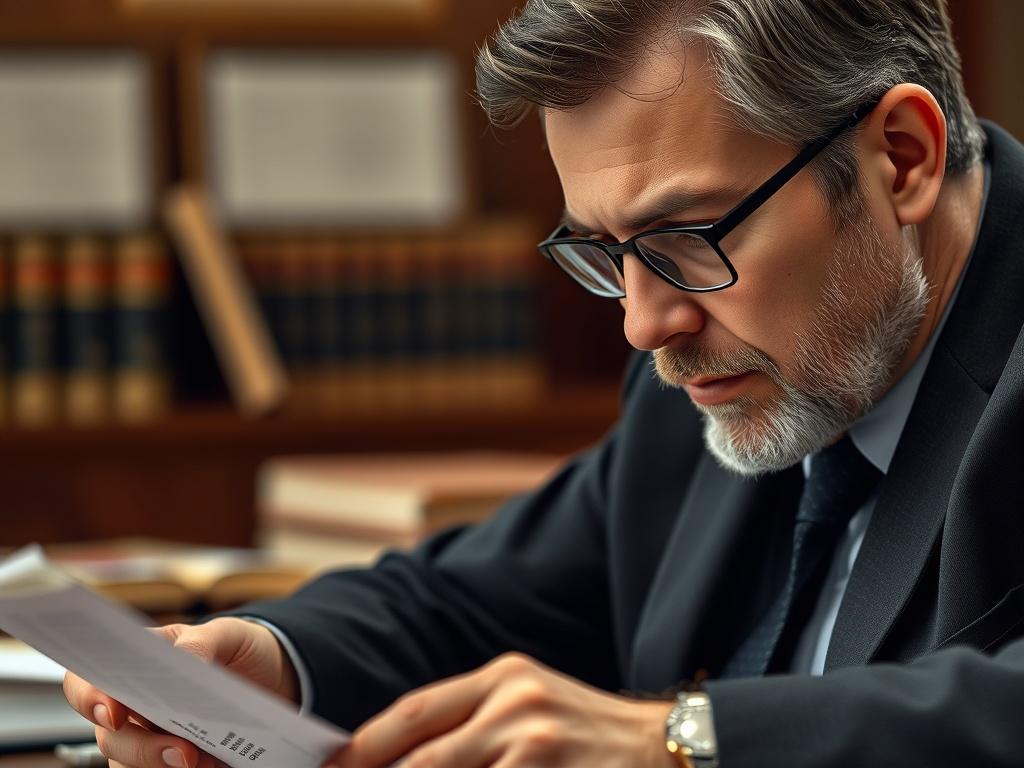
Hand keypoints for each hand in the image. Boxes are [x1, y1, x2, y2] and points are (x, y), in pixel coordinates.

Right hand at [62, 617, 299, 767]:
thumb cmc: (239, 649)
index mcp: (136, 665)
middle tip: (184, 752)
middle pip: (109, 736)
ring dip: (158, 766)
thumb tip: (183, 662)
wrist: (272, 678)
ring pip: (127, 765)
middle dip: (141, 747)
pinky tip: (213, 765)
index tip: (113, 712)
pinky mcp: (171, 763)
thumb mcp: (228, 634)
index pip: (87, 681)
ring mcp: (150, 739)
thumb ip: (200, 642)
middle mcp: (133, 707)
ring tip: (200, 761)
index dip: (89, 698)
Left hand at [328, 652, 676, 767]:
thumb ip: (473, 720)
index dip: (363, 747)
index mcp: (503, 677)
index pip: (414, 712)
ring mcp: (535, 746)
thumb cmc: (588, 733)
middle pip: (420, 757)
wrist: (668, 749)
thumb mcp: (531, 703)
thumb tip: (402, 755)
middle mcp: (516, 705)